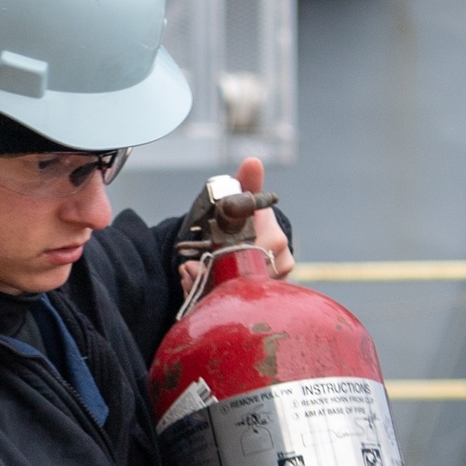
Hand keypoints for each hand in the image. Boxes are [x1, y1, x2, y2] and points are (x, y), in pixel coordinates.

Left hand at [177, 157, 295, 297]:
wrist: (239, 245)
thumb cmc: (241, 220)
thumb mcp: (240, 200)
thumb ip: (247, 183)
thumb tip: (253, 161)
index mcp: (276, 241)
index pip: (255, 253)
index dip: (228, 254)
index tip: (207, 252)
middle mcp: (278, 266)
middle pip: (242, 278)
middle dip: (212, 272)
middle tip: (187, 268)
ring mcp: (268, 287)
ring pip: (235, 293)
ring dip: (205, 285)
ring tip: (188, 274)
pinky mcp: (252, 301)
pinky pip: (231, 303)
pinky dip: (208, 296)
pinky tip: (194, 287)